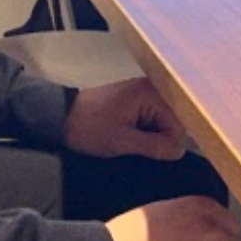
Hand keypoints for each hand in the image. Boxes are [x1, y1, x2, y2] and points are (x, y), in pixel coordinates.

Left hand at [64, 78, 187, 160]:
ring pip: (160, 124)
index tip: (146, 151)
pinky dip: (141, 132)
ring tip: (127, 140)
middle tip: (134, 145)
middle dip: (157, 139)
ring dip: (148, 137)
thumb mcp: (123, 141)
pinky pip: (149, 120)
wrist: (60, 118)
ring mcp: (142, 94)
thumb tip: (180, 151)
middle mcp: (150, 89)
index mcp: (150, 93)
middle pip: (171, 122)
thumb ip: (155, 146)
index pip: (177, 124)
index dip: (166, 142)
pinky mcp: (134, 102)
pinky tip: (126, 135)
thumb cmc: (89, 127)